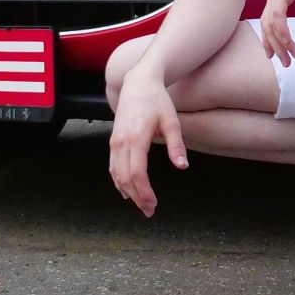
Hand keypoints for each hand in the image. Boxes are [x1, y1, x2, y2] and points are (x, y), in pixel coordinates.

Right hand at [108, 75, 186, 217]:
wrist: (138, 83)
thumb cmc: (157, 100)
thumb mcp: (172, 121)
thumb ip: (176, 145)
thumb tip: (182, 166)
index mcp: (136, 138)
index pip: (137, 174)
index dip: (144, 192)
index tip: (153, 204)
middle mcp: (122, 142)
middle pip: (125, 178)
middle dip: (137, 197)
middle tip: (149, 211)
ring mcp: (115, 142)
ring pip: (116, 174)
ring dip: (127, 192)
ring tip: (141, 205)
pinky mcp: (113, 140)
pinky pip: (112, 166)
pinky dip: (118, 181)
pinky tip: (126, 190)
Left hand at [260, 0, 294, 65]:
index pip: (267, 21)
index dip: (270, 39)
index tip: (276, 55)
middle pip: (266, 27)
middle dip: (275, 47)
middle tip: (285, 63)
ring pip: (271, 25)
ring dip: (281, 43)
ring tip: (292, 57)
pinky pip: (277, 16)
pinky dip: (282, 31)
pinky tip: (289, 42)